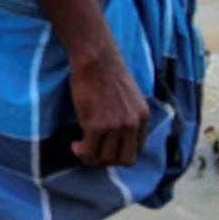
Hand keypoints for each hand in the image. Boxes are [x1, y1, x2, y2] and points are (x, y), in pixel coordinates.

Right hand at [64, 37, 150, 169]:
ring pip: (105, 159)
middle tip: (95, 152)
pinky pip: (89, 151)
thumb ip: (129, 115)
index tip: (108, 150)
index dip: (120, 154)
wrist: (96, 59)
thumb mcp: (130, 96)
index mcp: (142, 117)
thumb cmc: (108, 72)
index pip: (137, 150)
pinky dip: (81, 152)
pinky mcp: (95, 126)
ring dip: (92, 157)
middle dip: (108, 160)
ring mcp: (114, 126)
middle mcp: (132, 124)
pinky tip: (76, 145)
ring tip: (83, 149)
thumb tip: (119, 135)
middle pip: (124, 160)